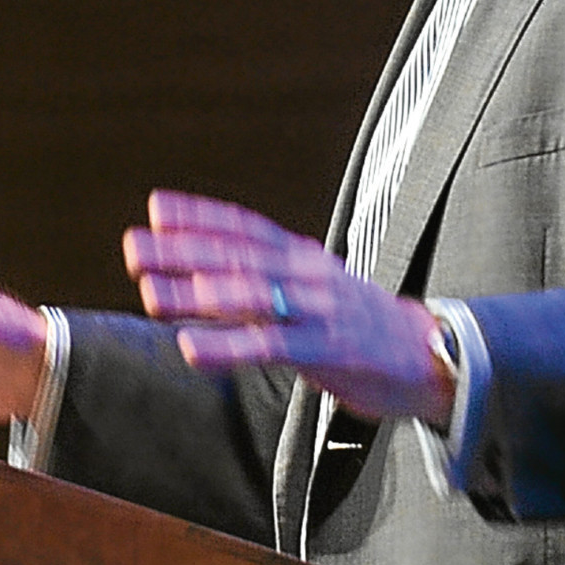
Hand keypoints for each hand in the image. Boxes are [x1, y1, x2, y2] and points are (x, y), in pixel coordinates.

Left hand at [123, 190, 453, 421]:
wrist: (430, 356)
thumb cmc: (361, 326)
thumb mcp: (315, 290)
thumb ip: (267, 282)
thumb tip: (208, 275)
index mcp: (304, 257)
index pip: (245, 228)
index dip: (200, 216)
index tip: (157, 208)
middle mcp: (307, 275)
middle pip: (236, 257)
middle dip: (181, 251)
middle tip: (134, 247)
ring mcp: (316, 311)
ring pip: (248, 297)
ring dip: (194, 296)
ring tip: (150, 293)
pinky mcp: (325, 351)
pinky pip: (268, 346)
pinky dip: (225, 347)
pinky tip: (190, 349)